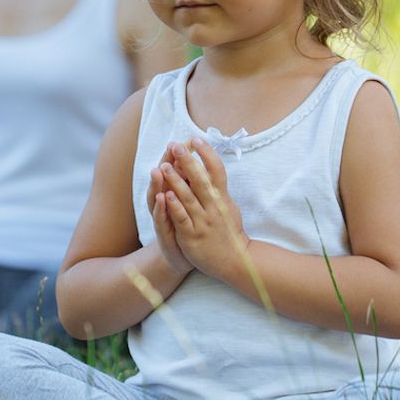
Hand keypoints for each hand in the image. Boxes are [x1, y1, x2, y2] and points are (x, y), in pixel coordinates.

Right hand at [148, 157, 192, 274]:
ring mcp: (162, 217)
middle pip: (163, 180)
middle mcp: (164, 202)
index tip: (183, 140)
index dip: (176, 156)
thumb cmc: (189, 225)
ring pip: (158, 197)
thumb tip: (199, 160)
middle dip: (166, 164)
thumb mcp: (192, 202)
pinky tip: (162, 197)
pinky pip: (161, 218)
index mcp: (174, 193)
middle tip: (169, 148)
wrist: (183, 257)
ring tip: (158, 170)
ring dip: (158, 183)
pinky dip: (161, 208)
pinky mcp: (164, 232)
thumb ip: (192, 183)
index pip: (173, 170)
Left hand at [157, 138, 249, 277]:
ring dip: (176, 181)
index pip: (217, 170)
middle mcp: (214, 207)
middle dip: (188, 161)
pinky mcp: (193, 236)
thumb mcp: (228, 205)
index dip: (207, 153)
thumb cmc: (228, 229)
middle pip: (201, 180)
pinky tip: (165, 195)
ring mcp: (203, 221)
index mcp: (223, 197)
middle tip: (177, 145)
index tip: (197, 138)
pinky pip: (183, 219)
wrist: (235, 260)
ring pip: (189, 198)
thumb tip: (211, 165)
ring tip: (165, 166)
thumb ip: (219, 187)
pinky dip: (175, 207)